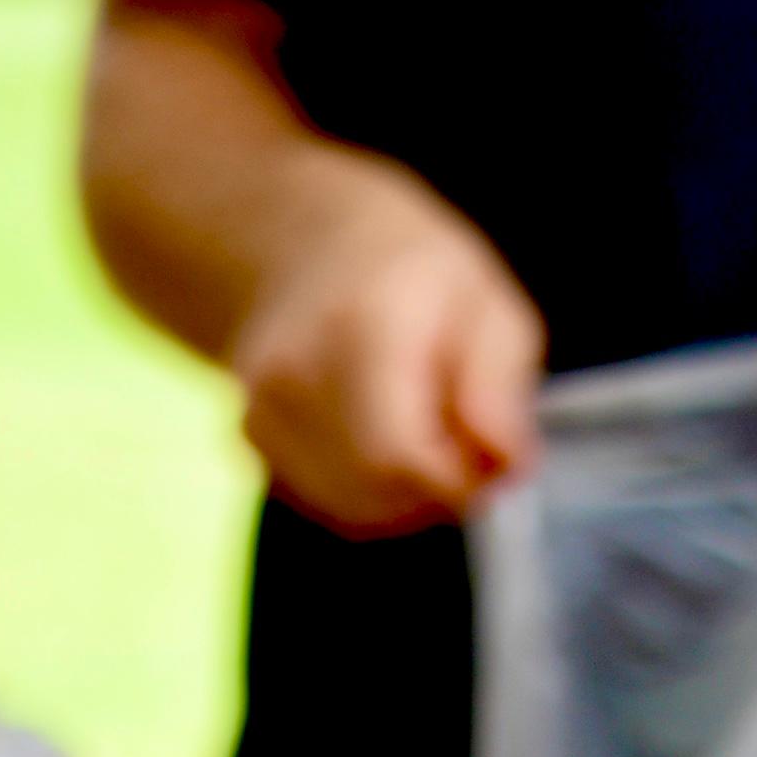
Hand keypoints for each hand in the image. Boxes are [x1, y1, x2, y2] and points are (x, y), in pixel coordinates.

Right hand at [232, 163, 544, 535]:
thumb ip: (498, 385)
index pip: (399, 455)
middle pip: (379, 492)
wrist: (304, 245)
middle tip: (460, 437)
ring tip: (421, 427)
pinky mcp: (250, 441)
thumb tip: (505, 465)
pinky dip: (371, 491)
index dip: (456, 479)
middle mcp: (293, 372)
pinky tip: (379, 434)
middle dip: (437, 489)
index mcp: (358, 324)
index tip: (490, 454)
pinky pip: (330, 503)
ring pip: (356, 510)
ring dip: (407, 495)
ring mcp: (259, 410)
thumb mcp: (484, 300)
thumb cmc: (411, 270)